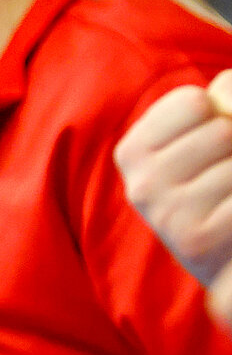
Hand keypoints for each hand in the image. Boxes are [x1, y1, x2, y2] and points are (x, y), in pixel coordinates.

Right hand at [115, 71, 231, 329]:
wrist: (230, 267)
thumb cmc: (221, 192)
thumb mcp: (204, 144)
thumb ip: (220, 101)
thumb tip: (230, 87)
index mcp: (133, 153)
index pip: (192, 101)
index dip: (219, 116)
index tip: (215, 146)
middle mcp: (141, 184)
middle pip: (220, 130)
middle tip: (230, 177)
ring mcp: (168, 214)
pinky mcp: (199, 240)